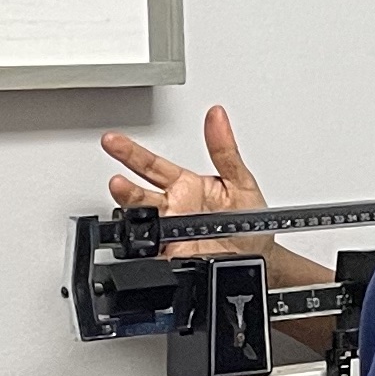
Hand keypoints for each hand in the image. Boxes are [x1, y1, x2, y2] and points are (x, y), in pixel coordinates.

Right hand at [101, 105, 274, 253]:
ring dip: (130, 208)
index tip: (114, 140)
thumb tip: (217, 117)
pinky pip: (151, 248)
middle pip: (140, 192)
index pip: (153, 165)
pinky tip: (136, 233)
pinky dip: (141, 243)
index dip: (132, 152)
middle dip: (124, 183)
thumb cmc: (250, 222)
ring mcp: (171, 233)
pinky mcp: (173, 254)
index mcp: (186, 186)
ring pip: (142, 219)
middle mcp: (174, 208)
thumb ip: (225, 150)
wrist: (260, 258)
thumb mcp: (241, 181)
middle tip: (114, 175)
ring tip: (121, 194)